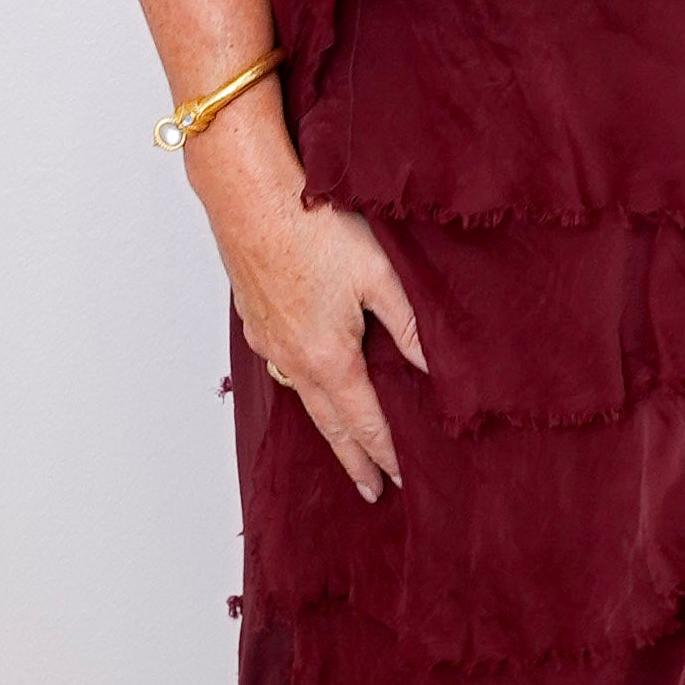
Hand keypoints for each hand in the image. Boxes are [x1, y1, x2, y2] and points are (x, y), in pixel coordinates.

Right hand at [198, 122, 423, 503]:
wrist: (248, 194)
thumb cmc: (313, 226)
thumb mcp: (379, 275)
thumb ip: (410, 326)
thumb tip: (436, 369)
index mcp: (330, 359)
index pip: (366, 423)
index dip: (387, 455)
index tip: (401, 483)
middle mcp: (294, 360)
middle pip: (330, 424)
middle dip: (354, 459)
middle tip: (370, 490)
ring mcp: (269, 340)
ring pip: (302, 396)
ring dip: (326, 424)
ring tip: (342, 441)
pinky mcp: (254, 317)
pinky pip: (280, 365)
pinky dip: (299, 385)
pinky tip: (305, 376)